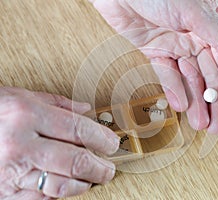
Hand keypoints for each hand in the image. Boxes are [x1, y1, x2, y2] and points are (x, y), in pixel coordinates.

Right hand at [0, 87, 118, 198]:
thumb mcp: (21, 97)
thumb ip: (57, 103)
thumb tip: (86, 109)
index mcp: (26, 115)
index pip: (79, 129)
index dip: (102, 138)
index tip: (112, 143)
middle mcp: (20, 145)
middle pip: (76, 161)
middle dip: (100, 168)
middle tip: (108, 168)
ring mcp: (10, 172)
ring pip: (62, 186)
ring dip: (83, 184)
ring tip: (90, 178)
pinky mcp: (4, 193)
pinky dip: (59, 195)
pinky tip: (64, 186)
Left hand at [90, 0, 217, 133]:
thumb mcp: (194, 10)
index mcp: (212, 25)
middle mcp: (196, 36)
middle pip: (209, 75)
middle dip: (214, 102)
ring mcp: (175, 45)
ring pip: (189, 79)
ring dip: (195, 101)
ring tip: (201, 122)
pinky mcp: (155, 50)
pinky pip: (166, 73)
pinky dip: (173, 89)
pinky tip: (180, 105)